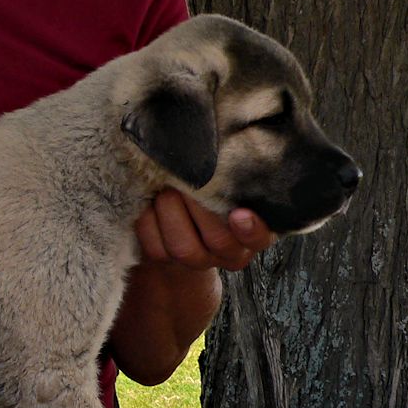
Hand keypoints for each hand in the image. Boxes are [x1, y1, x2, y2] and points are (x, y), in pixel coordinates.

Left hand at [135, 189, 274, 271]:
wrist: (186, 223)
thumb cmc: (217, 194)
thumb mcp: (233, 185)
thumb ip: (234, 176)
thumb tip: (222, 146)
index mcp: (254, 234)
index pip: (258, 238)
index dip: (249, 229)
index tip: (238, 213)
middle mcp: (229, 253)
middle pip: (217, 240)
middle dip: (199, 206)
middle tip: (187, 178)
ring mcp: (197, 261)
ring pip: (183, 248)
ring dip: (171, 211)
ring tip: (167, 187)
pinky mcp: (165, 260)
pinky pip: (154, 247)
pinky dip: (148, 220)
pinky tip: (150, 200)